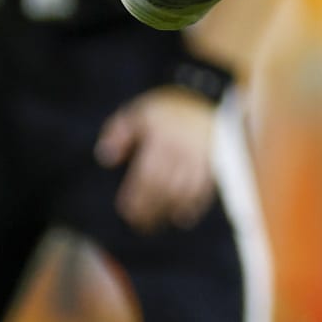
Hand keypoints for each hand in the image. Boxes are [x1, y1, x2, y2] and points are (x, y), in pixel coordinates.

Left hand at [95, 87, 218, 232]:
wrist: (211, 96)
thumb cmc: (170, 108)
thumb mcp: (142, 110)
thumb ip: (120, 131)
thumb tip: (106, 158)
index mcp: (161, 139)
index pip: (146, 176)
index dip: (136, 198)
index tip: (126, 211)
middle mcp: (181, 151)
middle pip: (163, 188)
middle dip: (150, 211)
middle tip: (140, 225)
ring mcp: (201, 159)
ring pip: (182, 193)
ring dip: (167, 212)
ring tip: (156, 224)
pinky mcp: (216, 164)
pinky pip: (204, 191)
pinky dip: (193, 208)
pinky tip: (182, 218)